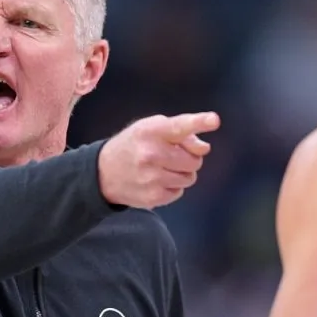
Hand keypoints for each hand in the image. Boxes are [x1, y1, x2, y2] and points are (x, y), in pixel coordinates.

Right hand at [98, 112, 220, 207]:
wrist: (102, 173)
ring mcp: (152, 177)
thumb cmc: (134, 145)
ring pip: (190, 178)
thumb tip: (204, 148)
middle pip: (194, 160)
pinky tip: (157, 180)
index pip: (180, 126)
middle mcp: (151, 154)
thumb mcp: (151, 128)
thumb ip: (181, 133)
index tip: (214, 120)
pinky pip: (179, 192)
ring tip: (164, 168)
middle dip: (189, 158)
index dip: (199, 122)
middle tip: (173, 156)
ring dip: (182, 173)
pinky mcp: (153, 196)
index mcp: (151, 131)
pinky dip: (173, 187)